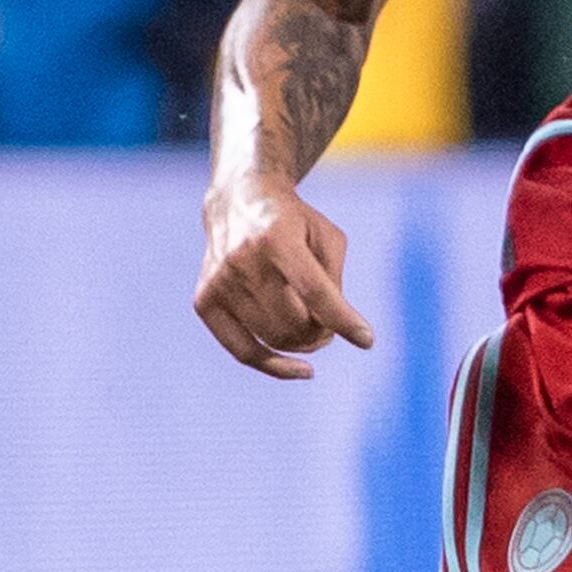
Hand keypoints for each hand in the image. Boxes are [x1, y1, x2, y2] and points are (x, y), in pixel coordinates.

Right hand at [196, 177, 377, 377]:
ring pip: (274, 339)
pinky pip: (243, 351)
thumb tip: (334, 328)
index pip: (314, 291)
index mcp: (276, 238)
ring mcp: (219, 282)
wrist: (238, 201)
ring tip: (317, 331)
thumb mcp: (327, 237)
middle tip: (332, 327)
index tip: (367, 340)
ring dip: (304, 344)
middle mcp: (242, 261)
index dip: (342, 319)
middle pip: (294, 322)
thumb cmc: (293, 222)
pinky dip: (275, 366)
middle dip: (323, 333)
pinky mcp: (205, 300)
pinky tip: (301, 370)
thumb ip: (333, 281)